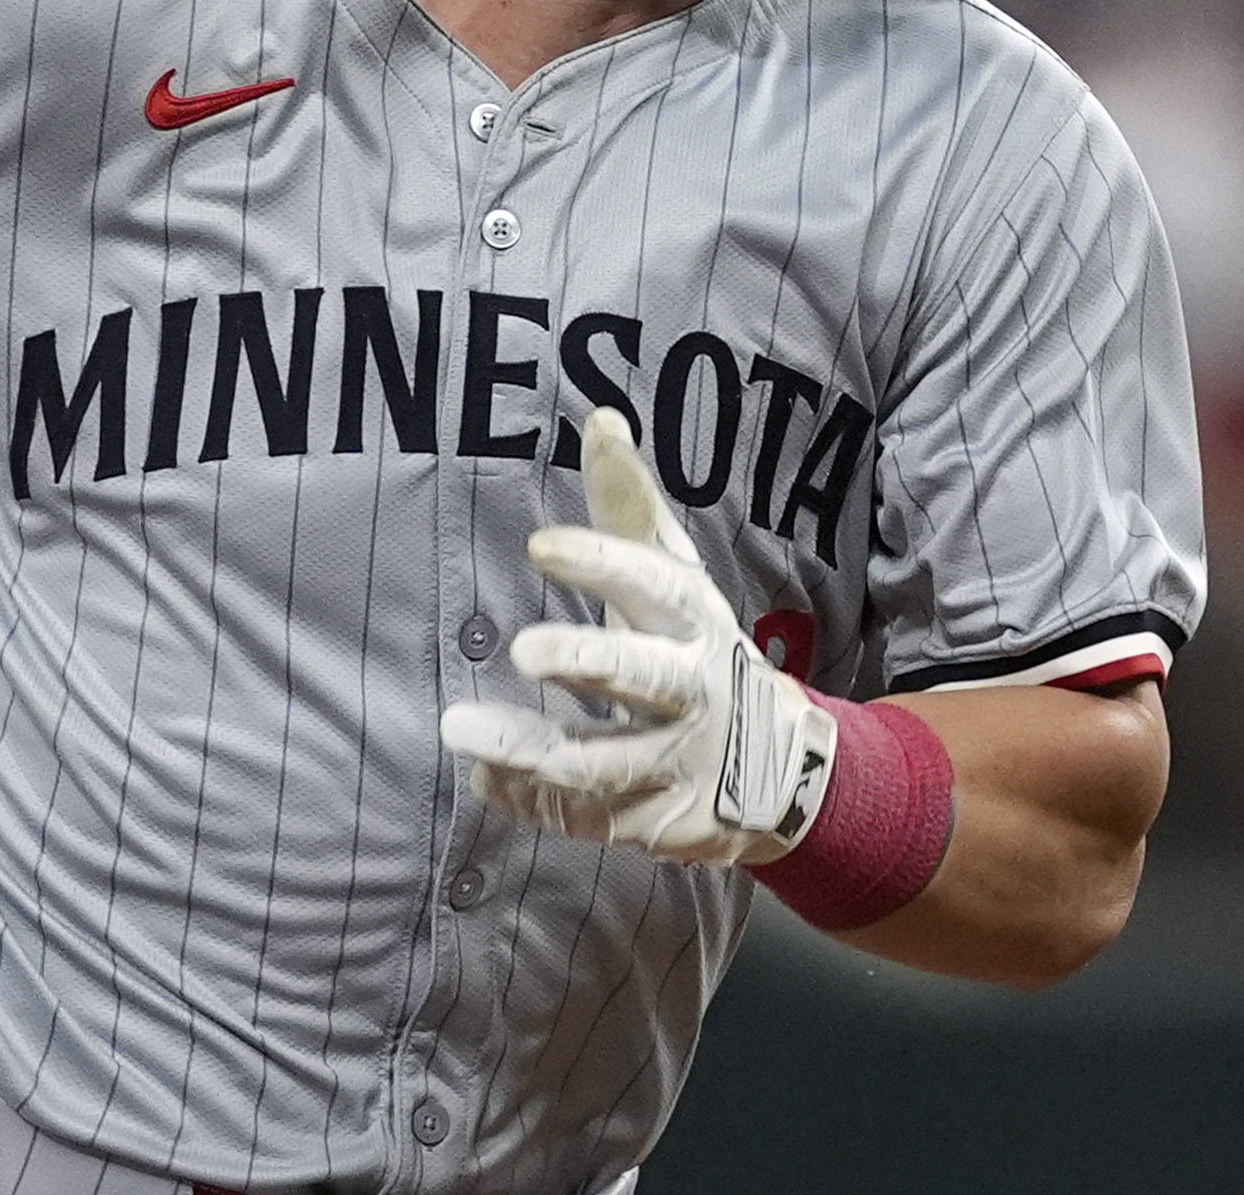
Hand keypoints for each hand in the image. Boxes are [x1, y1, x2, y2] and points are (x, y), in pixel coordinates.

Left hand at [439, 408, 837, 866]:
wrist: (783, 771)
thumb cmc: (697, 651)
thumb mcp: (673, 580)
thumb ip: (628, 508)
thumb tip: (600, 420)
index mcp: (695, 623)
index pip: (653, 585)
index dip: (601, 563)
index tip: (541, 546)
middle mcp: (695, 694)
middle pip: (644, 679)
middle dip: (586, 661)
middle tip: (522, 649)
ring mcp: (678, 766)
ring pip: (603, 763)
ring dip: (530, 749)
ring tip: (461, 724)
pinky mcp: (656, 823)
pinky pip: (583, 817)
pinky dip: (528, 798)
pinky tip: (486, 773)